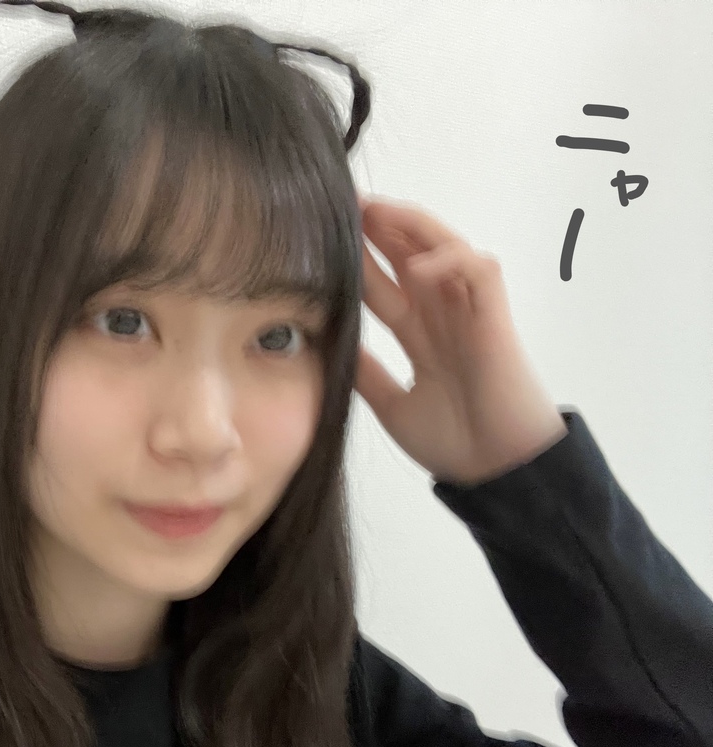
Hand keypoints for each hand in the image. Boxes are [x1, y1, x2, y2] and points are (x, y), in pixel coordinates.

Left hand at [354, 195, 567, 486]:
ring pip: (444, 247)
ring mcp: (469, 312)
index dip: (357, 259)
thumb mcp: (392, 403)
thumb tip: (330, 345)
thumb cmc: (455, 442)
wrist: (497, 472)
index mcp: (420, 334)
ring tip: (372, 210)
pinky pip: (479, 270)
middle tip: (340, 204)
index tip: (320, 240)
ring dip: (410, 227)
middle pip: (409, 254)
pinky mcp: (495, 318)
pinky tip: (417, 267)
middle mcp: (443, 315)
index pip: (384, 283)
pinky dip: (450, 261)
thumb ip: (367, 372)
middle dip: (377, 228)